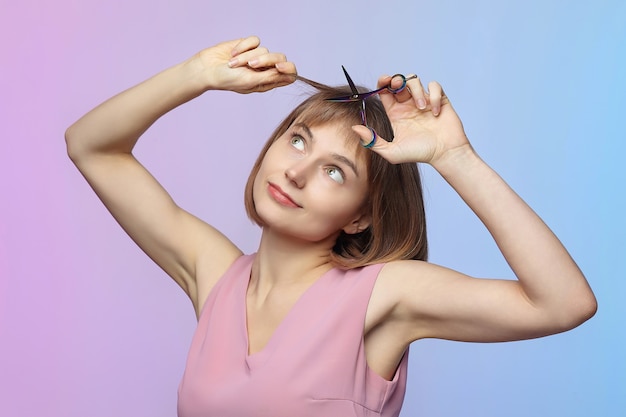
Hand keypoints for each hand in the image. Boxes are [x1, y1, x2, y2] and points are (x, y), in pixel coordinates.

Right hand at [191, 36, 296, 93]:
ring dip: (247, 56)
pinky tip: (233, 54)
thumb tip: (291, 75)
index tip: (278, 67)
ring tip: (233, 64)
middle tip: (251, 65)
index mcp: (269, 81)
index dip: (289, 69)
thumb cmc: (228, 79)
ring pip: (264, 50)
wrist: (207, 69)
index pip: (289, 75)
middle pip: (280, 59)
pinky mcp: (248, 45)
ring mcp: (257, 56)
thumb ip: (271, 76)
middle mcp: (265, 69)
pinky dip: (243, 46)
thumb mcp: (251, 81)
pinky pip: (254, 40)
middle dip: (266, 60)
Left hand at [352, 75, 468, 165]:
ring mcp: (423, 101)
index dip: (382, 83)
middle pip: (398, 81)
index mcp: (395, 113)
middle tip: (396, 84)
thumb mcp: (391, 151)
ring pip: (415, 81)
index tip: (383, 82)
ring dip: (416, 91)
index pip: (385, 91)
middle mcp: (408, 105)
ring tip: (421, 108)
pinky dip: (434, 95)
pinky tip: (434, 112)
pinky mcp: (439, 100)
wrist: (444, 154)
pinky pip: (434, 86)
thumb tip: (354, 128)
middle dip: (396, 80)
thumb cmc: (419, 154)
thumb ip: (372, 141)